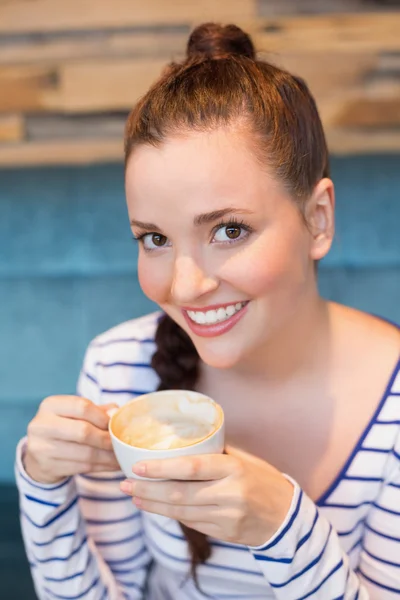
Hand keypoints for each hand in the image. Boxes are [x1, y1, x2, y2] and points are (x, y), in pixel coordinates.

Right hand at [24, 395, 119, 483]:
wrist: (39, 456)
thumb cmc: (64, 429)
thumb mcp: (74, 414)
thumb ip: (97, 411)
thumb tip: (116, 412)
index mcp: (50, 405)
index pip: (82, 407)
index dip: (102, 417)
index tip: (114, 424)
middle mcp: (42, 425)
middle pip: (83, 431)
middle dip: (106, 439)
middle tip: (121, 443)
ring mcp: (42, 448)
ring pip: (85, 453)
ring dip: (107, 456)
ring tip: (121, 456)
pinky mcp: (47, 467)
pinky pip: (82, 467)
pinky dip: (102, 466)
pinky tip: (112, 464)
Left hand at [119, 446, 293, 546]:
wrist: (286, 516)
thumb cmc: (261, 479)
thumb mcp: (243, 459)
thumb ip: (214, 453)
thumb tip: (178, 441)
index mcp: (233, 468)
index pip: (191, 467)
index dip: (162, 468)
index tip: (137, 466)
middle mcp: (229, 493)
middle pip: (180, 492)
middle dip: (147, 489)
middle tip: (124, 483)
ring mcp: (226, 516)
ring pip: (181, 511)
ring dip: (153, 504)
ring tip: (133, 495)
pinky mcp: (223, 532)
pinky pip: (190, 522)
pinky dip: (169, 513)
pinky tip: (154, 506)